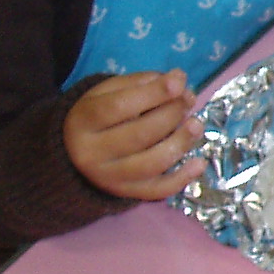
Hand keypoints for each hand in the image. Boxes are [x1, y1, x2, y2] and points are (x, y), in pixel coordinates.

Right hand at [64, 70, 204, 200]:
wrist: (74, 153)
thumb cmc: (100, 115)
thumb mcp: (108, 91)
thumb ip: (141, 83)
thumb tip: (178, 81)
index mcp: (83, 121)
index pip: (118, 106)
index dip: (153, 93)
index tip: (179, 81)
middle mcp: (91, 153)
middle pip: (139, 134)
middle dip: (171, 114)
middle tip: (188, 100)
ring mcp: (109, 177)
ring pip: (151, 164)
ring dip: (181, 143)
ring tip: (196, 124)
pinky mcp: (126, 193)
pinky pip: (158, 190)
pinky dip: (183, 178)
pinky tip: (199, 162)